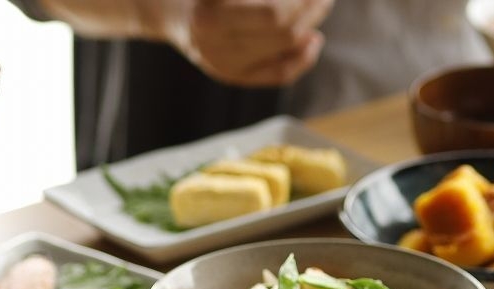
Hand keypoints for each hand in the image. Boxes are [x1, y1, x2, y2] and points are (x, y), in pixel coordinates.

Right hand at [183, 0, 332, 86]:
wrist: (173, 11)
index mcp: (211, 18)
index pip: (273, 15)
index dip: (300, 2)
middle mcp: (216, 47)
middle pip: (283, 34)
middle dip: (310, 11)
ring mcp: (225, 67)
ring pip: (285, 55)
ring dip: (310, 28)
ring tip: (320, 7)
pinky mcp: (234, 77)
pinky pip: (278, 74)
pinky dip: (303, 58)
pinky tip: (313, 39)